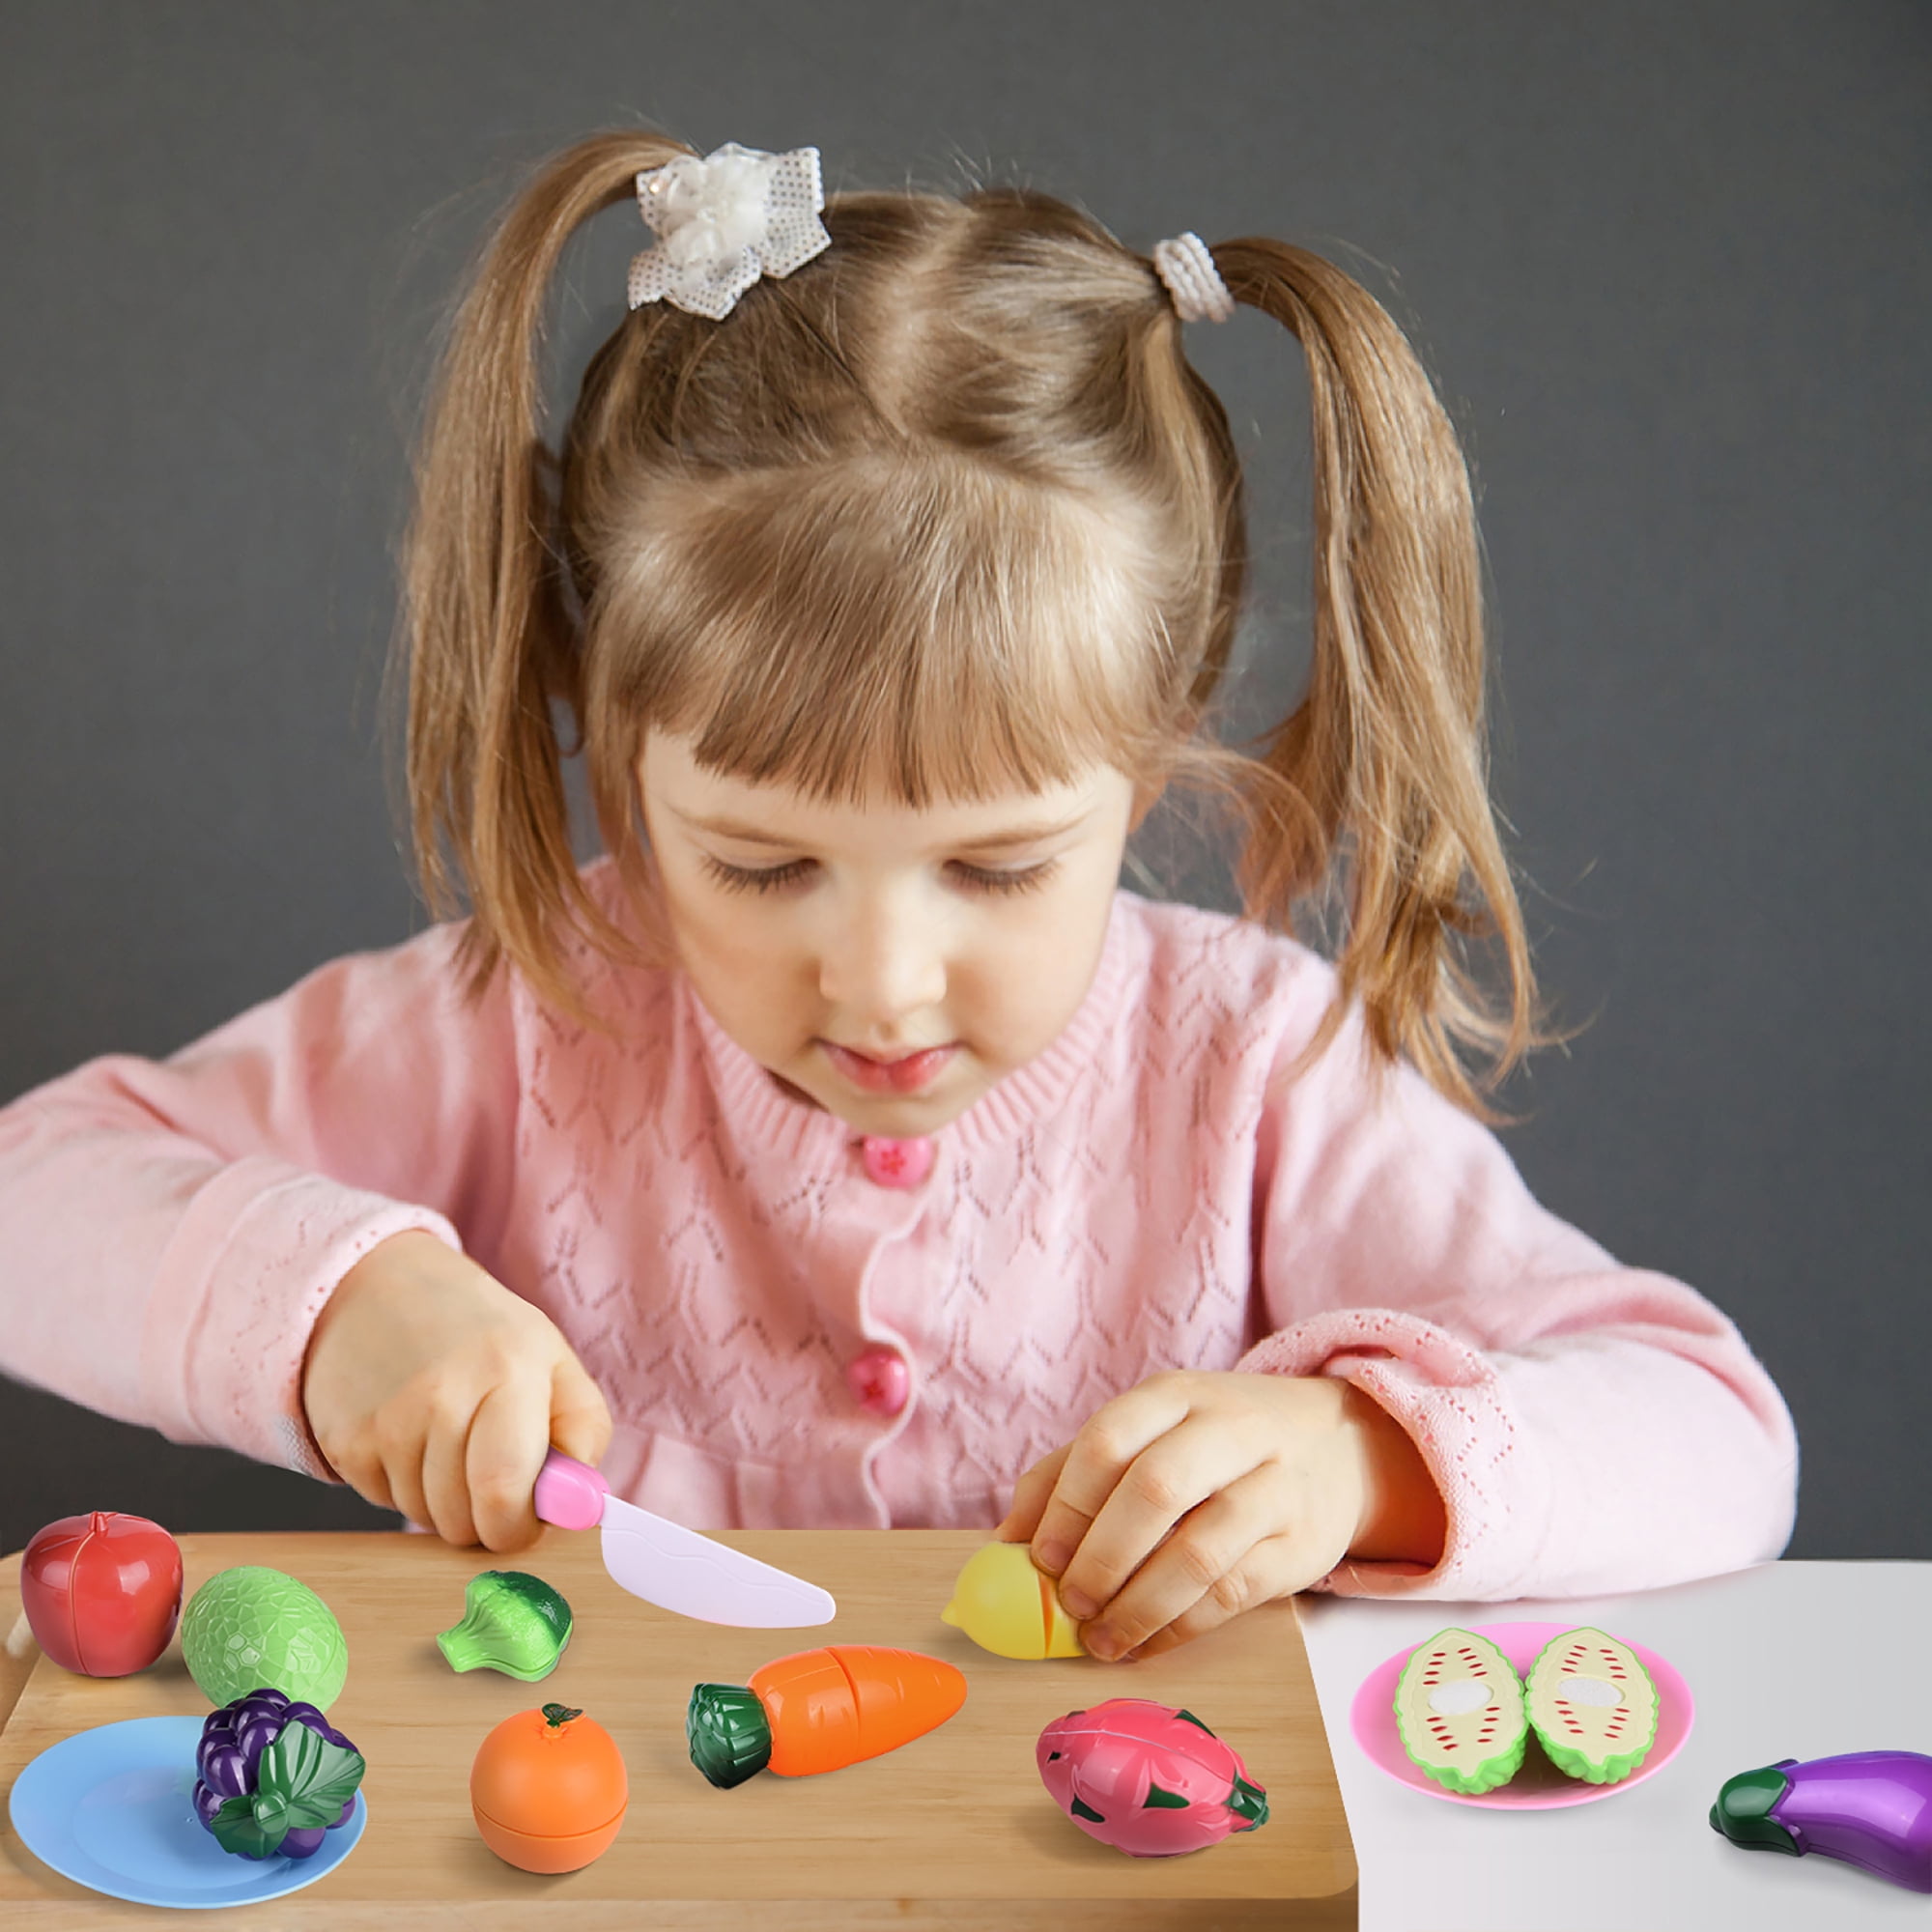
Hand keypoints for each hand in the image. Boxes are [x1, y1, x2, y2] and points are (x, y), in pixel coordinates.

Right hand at [300, 1230, 610, 1551]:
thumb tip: (579, 1504)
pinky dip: (402, 1486)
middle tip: (489, 1477)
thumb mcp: (552, 1360)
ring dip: (442, 1501)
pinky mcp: (345, 1440)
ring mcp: (386, 1420)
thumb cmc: (480, 1333)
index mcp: (509, 1370)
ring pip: (423, 1516)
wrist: (376, 1290)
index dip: (517, 1527)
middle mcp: (443, 1394)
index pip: (505, 1490)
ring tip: (447, 1442)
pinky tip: (409, 1437)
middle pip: (462, 1519)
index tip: (524, 1520)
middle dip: (483, 1519)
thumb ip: (583, 1432)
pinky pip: (384, 1502)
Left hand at [994, 1370, 1442, 1660]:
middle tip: (1069, 1603)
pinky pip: (1231, 1595)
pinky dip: (1179, 1628)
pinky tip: (1146, 1643)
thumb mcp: (1149, 1431)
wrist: (1338, 1445)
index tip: (1040, 1558)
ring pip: (1196, 1554)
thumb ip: (1071, 1473)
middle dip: (1101, 1558)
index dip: (1067, 1504)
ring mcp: (1273, 1487)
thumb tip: (1007, 1541)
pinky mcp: (1301, 1546)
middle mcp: (1229, 1431)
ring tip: (1100, 1639)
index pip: (1110, 1439)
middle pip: (1154, 1491)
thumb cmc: (1215, 1443)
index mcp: (1176, 1396)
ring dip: (1137, 1607)